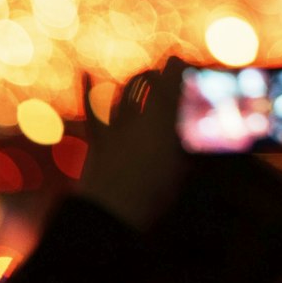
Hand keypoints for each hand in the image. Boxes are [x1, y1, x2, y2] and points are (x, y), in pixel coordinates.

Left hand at [79, 59, 184, 230]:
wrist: (111, 217)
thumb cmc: (153, 195)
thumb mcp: (182, 170)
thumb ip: (189, 147)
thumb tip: (197, 136)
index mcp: (164, 116)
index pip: (174, 74)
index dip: (181, 66)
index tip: (189, 67)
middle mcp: (140, 112)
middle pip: (149, 80)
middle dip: (160, 74)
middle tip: (169, 75)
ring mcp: (117, 124)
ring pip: (126, 92)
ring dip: (137, 83)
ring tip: (145, 79)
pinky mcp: (98, 138)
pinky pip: (90, 110)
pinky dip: (87, 89)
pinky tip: (84, 73)